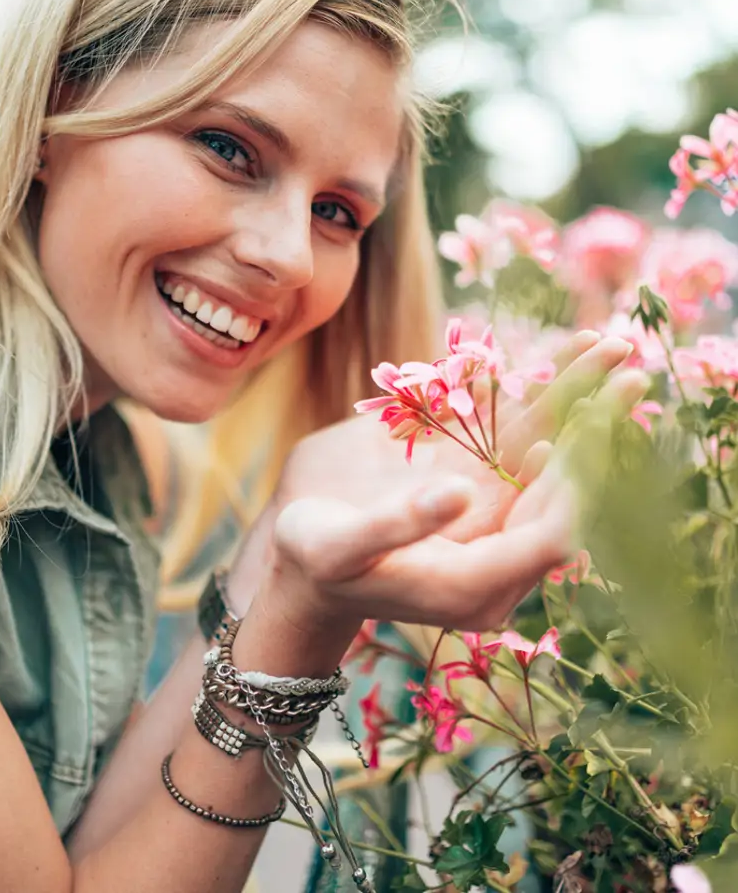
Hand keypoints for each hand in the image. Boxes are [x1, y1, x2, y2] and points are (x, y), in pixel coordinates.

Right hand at [272, 331, 634, 546]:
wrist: (307, 565)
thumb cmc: (315, 561)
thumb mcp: (341, 548)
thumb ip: (399, 524)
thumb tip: (459, 492)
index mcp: (469, 587)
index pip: (543, 540)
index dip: (567, 487)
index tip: (581, 432)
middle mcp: (495, 557)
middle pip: (559, 494)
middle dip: (593, 434)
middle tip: (629, 377)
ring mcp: (490, 521)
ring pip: (543, 461)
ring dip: (577, 407)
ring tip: (611, 350)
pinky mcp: (476, 490)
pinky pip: (514, 444)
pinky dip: (537, 401)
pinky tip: (563, 361)